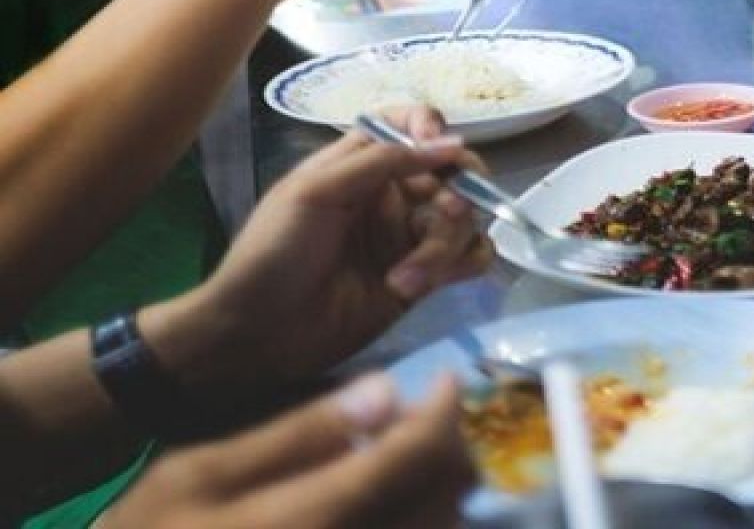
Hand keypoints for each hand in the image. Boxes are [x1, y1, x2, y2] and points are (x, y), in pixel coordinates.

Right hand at [101, 374, 471, 528]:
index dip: (442, 414)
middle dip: (453, 451)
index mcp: (309, 521)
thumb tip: (386, 391)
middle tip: (437, 416)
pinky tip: (403, 496)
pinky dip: (430, 517)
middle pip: (444, 502)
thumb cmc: (158, 526)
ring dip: (449, 488)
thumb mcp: (203, 469)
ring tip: (422, 452)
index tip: (447, 380)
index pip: (408, 462)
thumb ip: (298, 432)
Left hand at [151, 109, 490, 391]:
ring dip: (444, 245)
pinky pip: (471, 257)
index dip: (433, 129)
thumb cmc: (274, 251)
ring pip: (465, 218)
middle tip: (445, 214)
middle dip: (459, 189)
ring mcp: (410, 236)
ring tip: (405, 279)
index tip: (441, 150)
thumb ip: (382, 161)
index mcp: (362, 164)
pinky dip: (460, 265)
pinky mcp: (424, 278)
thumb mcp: (315, 191)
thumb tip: (452, 142)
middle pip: (454, 171)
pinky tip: (421, 286)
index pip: (413, 125)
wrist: (258, 331)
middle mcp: (393, 194)